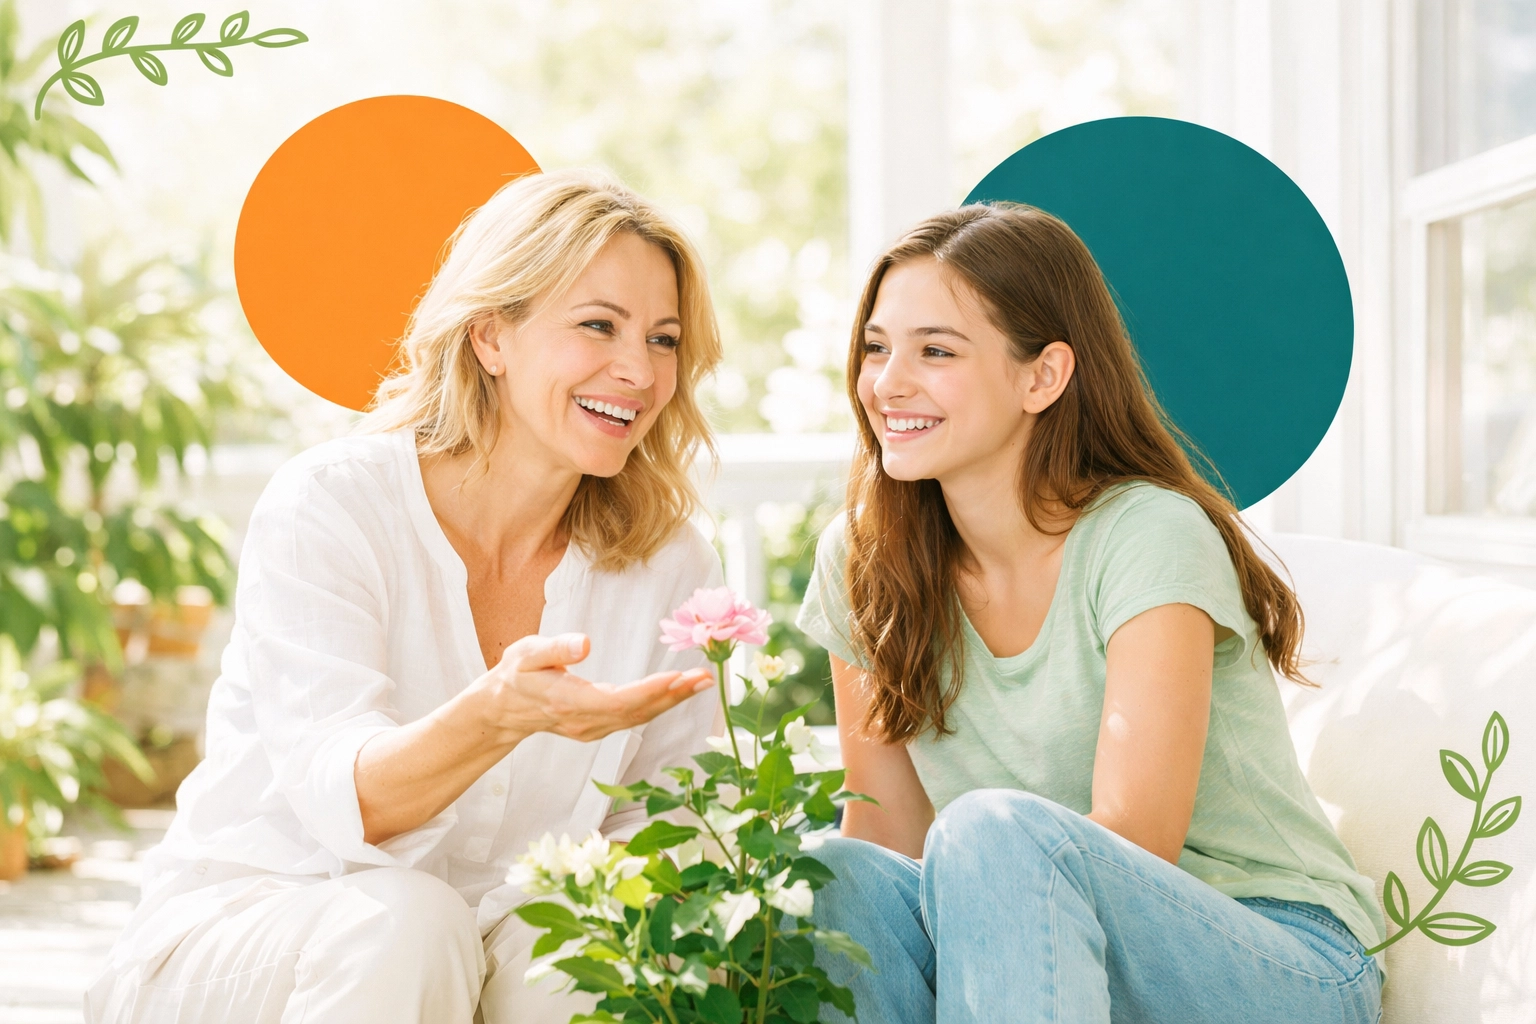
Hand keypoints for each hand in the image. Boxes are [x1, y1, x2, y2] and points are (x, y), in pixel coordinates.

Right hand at [467, 632, 713, 744]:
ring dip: (672, 701)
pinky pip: (634, 719)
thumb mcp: (526, 654)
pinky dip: (659, 705)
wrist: (504, 708)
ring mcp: (592, 729)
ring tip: (702, 682)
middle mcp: (584, 722)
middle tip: (706, 676)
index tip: (676, 676)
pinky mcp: (598, 728)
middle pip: (636, 712)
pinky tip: (678, 691)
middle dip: (673, 695)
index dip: (649, 691)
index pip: (616, 701)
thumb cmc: (516, 674)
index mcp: (567, 702)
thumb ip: (555, 649)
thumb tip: (584, 643)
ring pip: (639, 718)